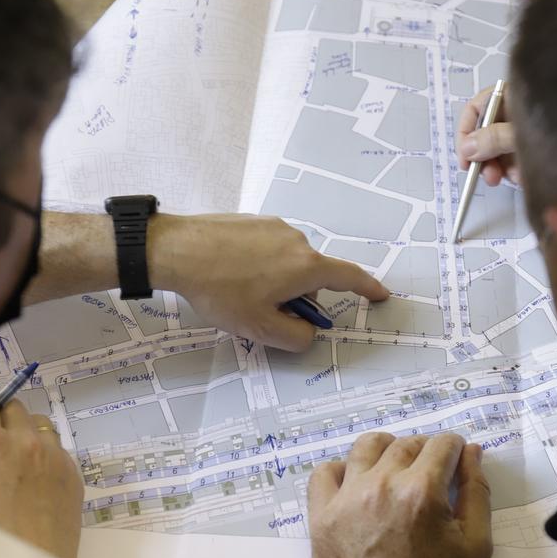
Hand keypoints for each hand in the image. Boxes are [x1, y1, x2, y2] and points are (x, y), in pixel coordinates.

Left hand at [150, 213, 389, 351]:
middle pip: (311, 276)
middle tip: (266, 315)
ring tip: (240, 293)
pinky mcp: (253, 220)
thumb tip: (307, 331)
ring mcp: (274, 226)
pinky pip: (267, 248)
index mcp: (306, 266)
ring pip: (288, 263)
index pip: (349, 277)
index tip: (380, 294)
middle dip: (298, 298)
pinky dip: (258, 265)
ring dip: (276, 281)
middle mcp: (297, 241)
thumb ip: (296, 337)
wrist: (177, 249)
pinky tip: (230, 274)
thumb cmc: (219, 288)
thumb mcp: (260, 328)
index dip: (367, 289)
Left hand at [309, 432, 491, 557]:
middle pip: (406, 443)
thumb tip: (472, 454)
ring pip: (366, 447)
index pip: (442, 444)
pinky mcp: (321, 518)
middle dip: (425, 451)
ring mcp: (346, 501)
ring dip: (386, 449)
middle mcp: (381, 488)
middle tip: (431, 471)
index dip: (455, 448)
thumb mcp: (475, 547)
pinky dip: (342, 470)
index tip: (455, 458)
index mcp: (421, 493)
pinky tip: (357, 483)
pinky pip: (324, 473)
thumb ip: (476, 492)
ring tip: (396, 468)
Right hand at [456, 85, 517, 185]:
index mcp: (512, 95)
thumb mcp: (523, 132)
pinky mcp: (536, 149)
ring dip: (500, 168)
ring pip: (500, 151)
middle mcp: (516, 112)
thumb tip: (468, 148)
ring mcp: (526, 131)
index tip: (465, 157)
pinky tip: (523, 177)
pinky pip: (516, 162)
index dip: (466, 133)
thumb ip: (495, 138)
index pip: (476, 109)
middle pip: (486, 133)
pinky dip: (516, 172)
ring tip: (510, 177)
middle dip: (484, 157)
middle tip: (487, 174)